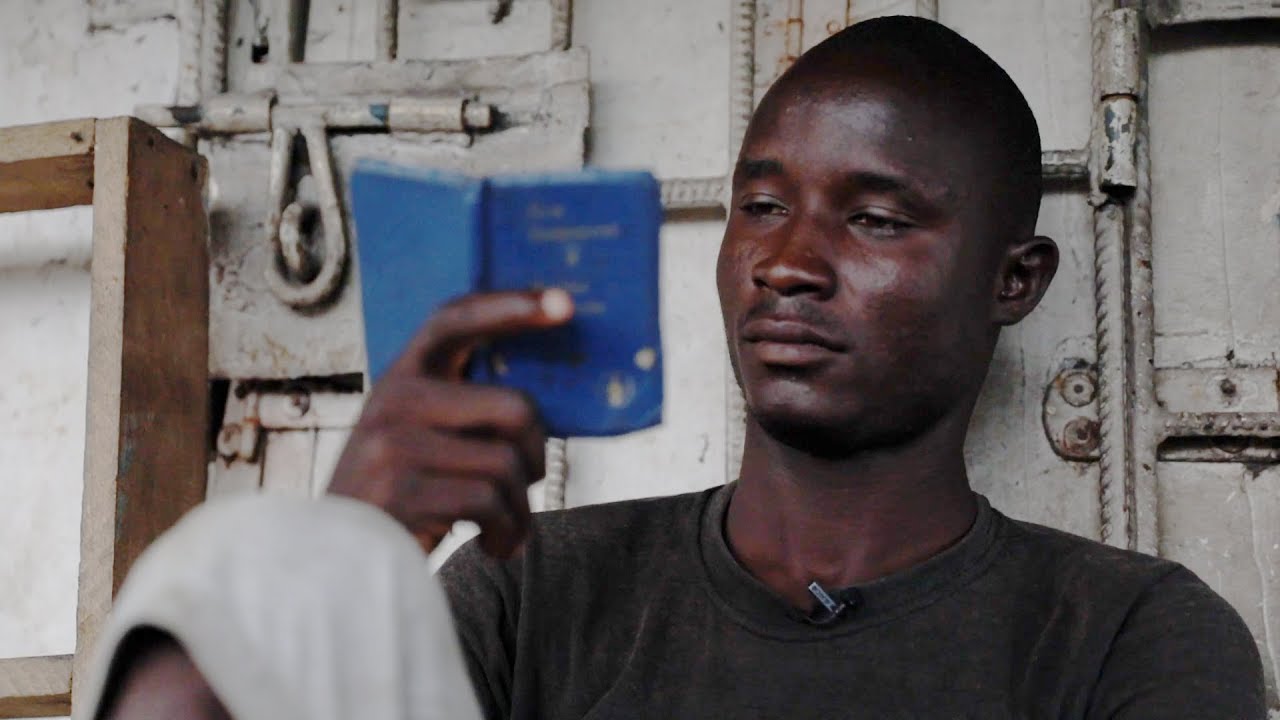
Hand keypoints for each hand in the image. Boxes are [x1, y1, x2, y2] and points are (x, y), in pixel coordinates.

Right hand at [328, 289, 573, 556]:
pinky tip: (493, 545)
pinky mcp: (402, 492)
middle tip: (525, 482)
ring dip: (521, 509)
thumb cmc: (402, 497)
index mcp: (404, 376)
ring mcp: (393, 445)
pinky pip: (490, 503)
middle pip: (515, 408)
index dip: (511, 306)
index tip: (564, 302)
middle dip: (536, 454)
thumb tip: (536, 410)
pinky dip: (506, 533)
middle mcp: (394, 400)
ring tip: (505, 527)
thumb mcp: (421, 437)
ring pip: (508, 465)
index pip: (456, 321)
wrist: (341, 562)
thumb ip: (462, 410)